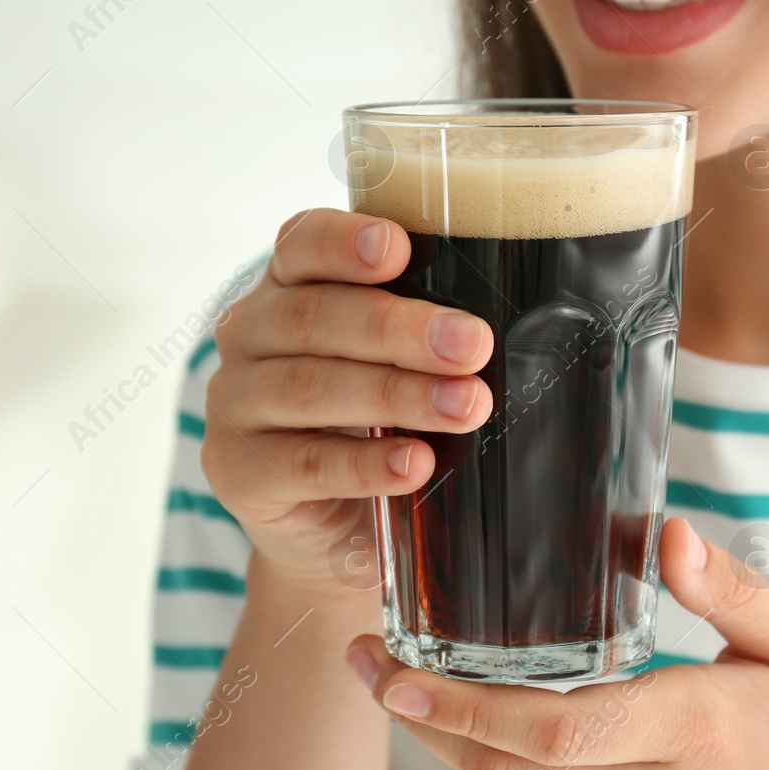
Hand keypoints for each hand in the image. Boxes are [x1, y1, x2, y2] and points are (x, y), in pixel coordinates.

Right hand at [203, 208, 493, 591]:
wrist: (332, 526)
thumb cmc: (377, 421)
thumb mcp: (398, 362)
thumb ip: (431, 327)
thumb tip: (536, 320)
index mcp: (288, 285)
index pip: (302, 243)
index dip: (344, 243)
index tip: (398, 248)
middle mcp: (248, 334)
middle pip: (316, 319)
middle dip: (400, 331)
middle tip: (473, 345)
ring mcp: (233, 404)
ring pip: (311, 390)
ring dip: (397, 396)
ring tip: (467, 408)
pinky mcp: (237, 471)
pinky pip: (305, 463)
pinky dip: (366, 465)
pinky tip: (415, 465)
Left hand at [347, 520, 768, 769]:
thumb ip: (731, 590)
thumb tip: (661, 533)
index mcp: (699, 730)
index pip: (555, 727)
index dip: (461, 706)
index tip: (394, 667)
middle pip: (511, 769)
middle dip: (424, 723)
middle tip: (364, 668)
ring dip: (448, 751)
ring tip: (397, 693)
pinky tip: (468, 736)